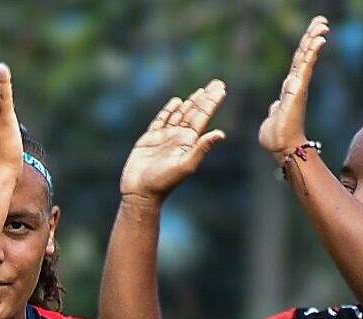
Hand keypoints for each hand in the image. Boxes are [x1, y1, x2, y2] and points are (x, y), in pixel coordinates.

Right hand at [119, 80, 226, 202]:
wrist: (141, 191)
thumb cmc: (163, 182)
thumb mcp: (185, 165)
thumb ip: (201, 148)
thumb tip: (221, 133)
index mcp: (189, 142)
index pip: (203, 116)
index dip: (212, 102)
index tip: (222, 88)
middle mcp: (179, 137)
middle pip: (194, 112)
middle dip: (205, 98)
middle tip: (217, 83)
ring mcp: (164, 137)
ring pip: (180, 114)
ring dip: (190, 102)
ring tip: (200, 91)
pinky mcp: (149, 139)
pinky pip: (161, 120)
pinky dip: (169, 110)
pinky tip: (176, 102)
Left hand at [258, 15, 329, 160]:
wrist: (281, 148)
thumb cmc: (276, 137)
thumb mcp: (273, 117)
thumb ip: (276, 108)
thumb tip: (275, 106)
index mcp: (289, 89)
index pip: (298, 63)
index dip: (305, 47)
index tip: (314, 33)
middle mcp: (296, 85)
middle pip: (304, 55)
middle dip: (312, 37)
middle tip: (322, 21)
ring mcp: (298, 86)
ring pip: (306, 57)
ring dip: (314, 39)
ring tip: (322, 24)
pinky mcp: (298, 89)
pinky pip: (306, 66)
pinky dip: (313, 52)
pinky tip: (320, 39)